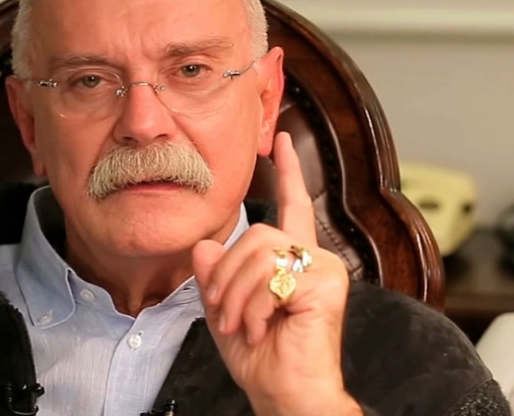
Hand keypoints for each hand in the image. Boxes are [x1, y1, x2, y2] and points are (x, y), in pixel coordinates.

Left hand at [192, 132, 361, 415]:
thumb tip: (205, 246)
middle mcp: (313, 256)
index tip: (279, 142)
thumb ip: (216, 275)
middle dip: (226, 276)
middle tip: (223, 313)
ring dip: (236, 295)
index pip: (291, 204)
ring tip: (241, 324)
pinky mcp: (327, 283)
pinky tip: (261, 329)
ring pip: (258, 252)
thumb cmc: (262, 356)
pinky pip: (271, 276)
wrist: (285, 393)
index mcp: (293, 258)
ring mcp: (324, 267)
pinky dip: (253, 307)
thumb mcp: (226, 308)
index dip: (287, 172)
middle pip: (255, 233)